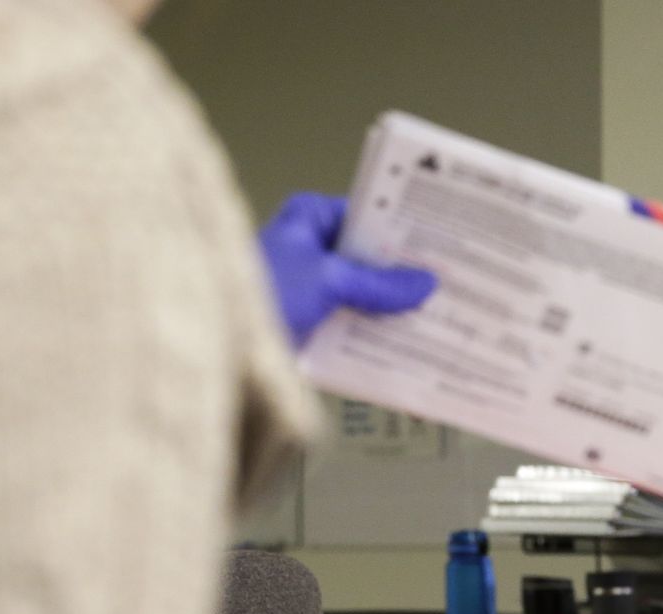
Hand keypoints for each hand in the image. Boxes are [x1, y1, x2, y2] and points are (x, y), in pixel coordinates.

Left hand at [258, 191, 438, 347]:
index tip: (440, 244)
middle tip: (448, 283)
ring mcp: (309, 287)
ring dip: (392, 309)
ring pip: (363, 294)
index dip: (404, 231)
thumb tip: (425, 283)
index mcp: (307, 218)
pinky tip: (407, 348)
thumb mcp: (328, 280)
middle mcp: (309, 248)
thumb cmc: (259, 293)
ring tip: (437, 318)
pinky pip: (351, 324)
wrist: (215, 346)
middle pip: (369, 258)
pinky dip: (374, 335)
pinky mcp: (308, 323)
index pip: (369, 216)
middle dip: (404, 275)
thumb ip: (379, 284)